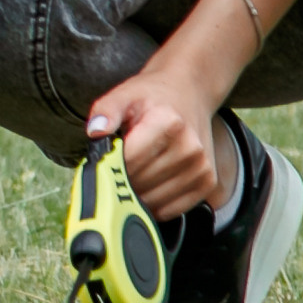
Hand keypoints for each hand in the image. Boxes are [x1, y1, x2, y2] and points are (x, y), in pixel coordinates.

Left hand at [84, 47, 224, 220]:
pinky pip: (172, 209)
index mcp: (169, 123)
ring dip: (136, 194)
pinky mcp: (207, 182)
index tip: (101, 161)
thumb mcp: (125, 94)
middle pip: (140, 183)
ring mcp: (201, 167)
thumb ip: (106, 110)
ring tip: (134, 172)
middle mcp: (190, 147)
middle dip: (120, 179)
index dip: (109, 165)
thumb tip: (95, 131)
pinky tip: (149, 185)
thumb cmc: (154, 96)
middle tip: (116, 166)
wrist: (190, 92)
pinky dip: (154, 204)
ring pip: (154, 201)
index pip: (129, 161)